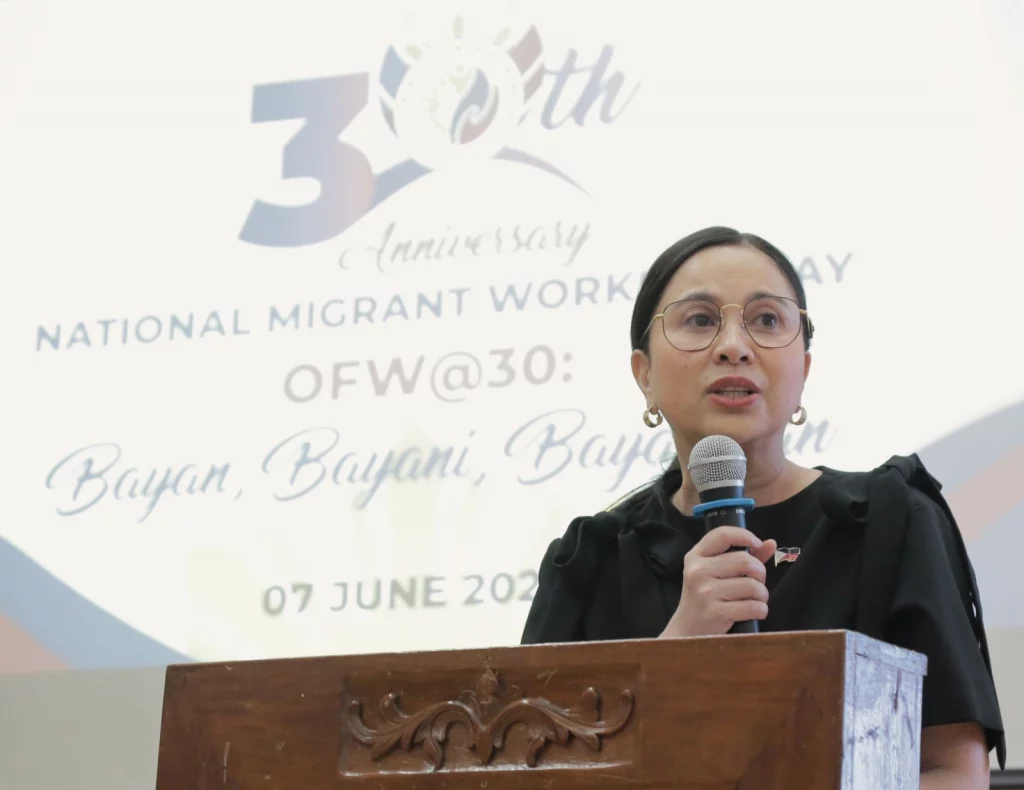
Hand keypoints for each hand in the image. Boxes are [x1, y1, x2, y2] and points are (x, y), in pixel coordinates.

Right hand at [661, 527, 777, 637]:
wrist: (686, 631)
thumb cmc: (704, 598)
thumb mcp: (715, 574)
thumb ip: (742, 557)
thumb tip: (771, 543)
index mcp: (695, 556)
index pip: (722, 535)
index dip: (745, 536)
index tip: (757, 544)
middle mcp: (698, 571)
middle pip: (745, 561)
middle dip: (760, 573)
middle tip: (757, 583)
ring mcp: (705, 592)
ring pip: (752, 585)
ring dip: (762, 595)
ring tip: (756, 599)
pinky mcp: (715, 612)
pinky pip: (753, 606)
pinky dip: (761, 610)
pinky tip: (754, 612)